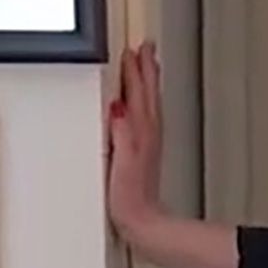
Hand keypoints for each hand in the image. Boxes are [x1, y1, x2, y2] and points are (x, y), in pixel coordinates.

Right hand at [106, 42, 165, 237]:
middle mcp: (148, 132)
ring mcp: (148, 141)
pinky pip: (147, 114)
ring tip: (146, 65)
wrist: (143, 220)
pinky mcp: (144, 151)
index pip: (137, 93)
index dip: (134, 71)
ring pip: (149, 101)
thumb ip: (121, 132)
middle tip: (146, 47)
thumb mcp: (121, 161)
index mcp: (141, 131)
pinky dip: (145, 101)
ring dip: (148, 81)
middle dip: (147, 69)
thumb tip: (117, 106)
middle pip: (148, 93)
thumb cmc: (130, 195)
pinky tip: (139, 103)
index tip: (132, 50)